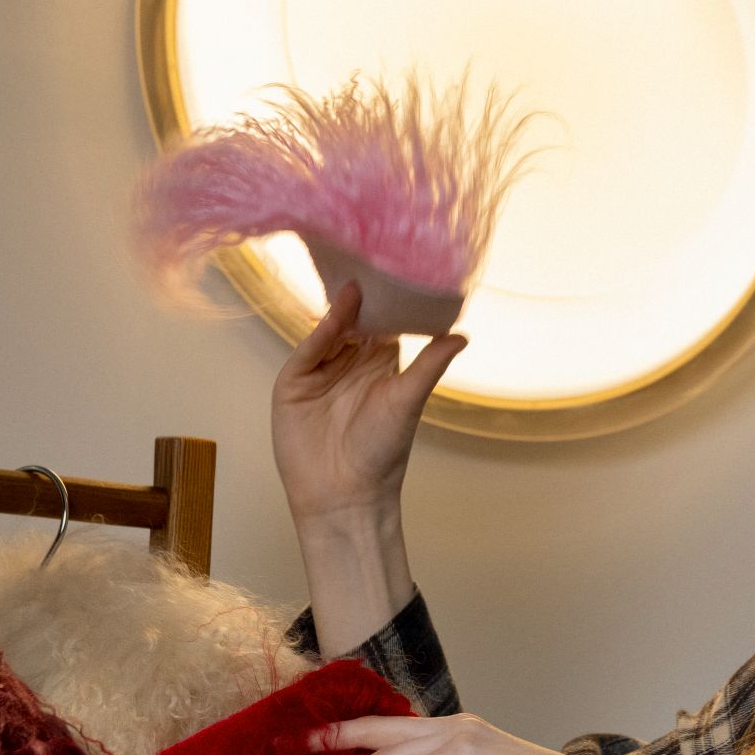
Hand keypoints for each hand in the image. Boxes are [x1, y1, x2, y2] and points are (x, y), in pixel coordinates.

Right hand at [271, 282, 466, 523]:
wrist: (344, 495)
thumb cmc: (381, 453)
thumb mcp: (408, 402)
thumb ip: (429, 366)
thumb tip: (461, 335)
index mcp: (379, 364)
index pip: (383, 322)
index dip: (390, 299)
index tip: (400, 270)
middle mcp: (348, 362)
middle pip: (352, 320)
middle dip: (362, 296)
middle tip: (372, 259)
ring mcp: (319, 371)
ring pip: (329, 331)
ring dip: (342, 309)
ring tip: (357, 282)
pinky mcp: (293, 384)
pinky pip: (308, 351)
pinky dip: (320, 332)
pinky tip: (336, 314)